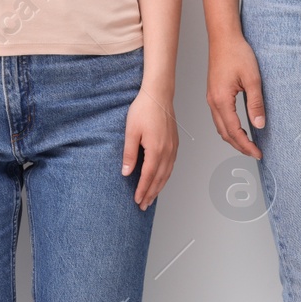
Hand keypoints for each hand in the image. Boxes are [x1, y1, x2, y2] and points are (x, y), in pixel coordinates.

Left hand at [123, 88, 177, 210]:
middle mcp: (167, 151)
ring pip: (167, 174)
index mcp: (156, 150)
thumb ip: (129, 154)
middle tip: (143, 206)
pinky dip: (165, 177)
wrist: (159, 95)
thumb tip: (126, 172)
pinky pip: (171, 166)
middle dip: (151, 194)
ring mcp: (173, 148)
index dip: (142, 190)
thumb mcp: (131, 132)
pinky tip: (160, 180)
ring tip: (151, 198)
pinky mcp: (174, 144)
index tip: (137, 201)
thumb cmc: (144, 110)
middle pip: (159, 179)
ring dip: (159, 188)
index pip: (148, 176)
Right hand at [205, 34, 263, 158]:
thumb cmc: (237, 53)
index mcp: (221, 100)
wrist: (224, 38)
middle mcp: (213, 102)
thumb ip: (256, 103)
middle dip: (240, 146)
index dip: (246, 145)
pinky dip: (229, 129)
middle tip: (255, 153)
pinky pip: (219, 118)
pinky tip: (239, 129)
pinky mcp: (214, 95)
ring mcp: (211, 99)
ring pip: (221, 128)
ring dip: (234, 139)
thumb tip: (259, 125)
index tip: (258, 153)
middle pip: (225, 134)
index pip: (234, 131)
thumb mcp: (253, 79)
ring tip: (248, 145)